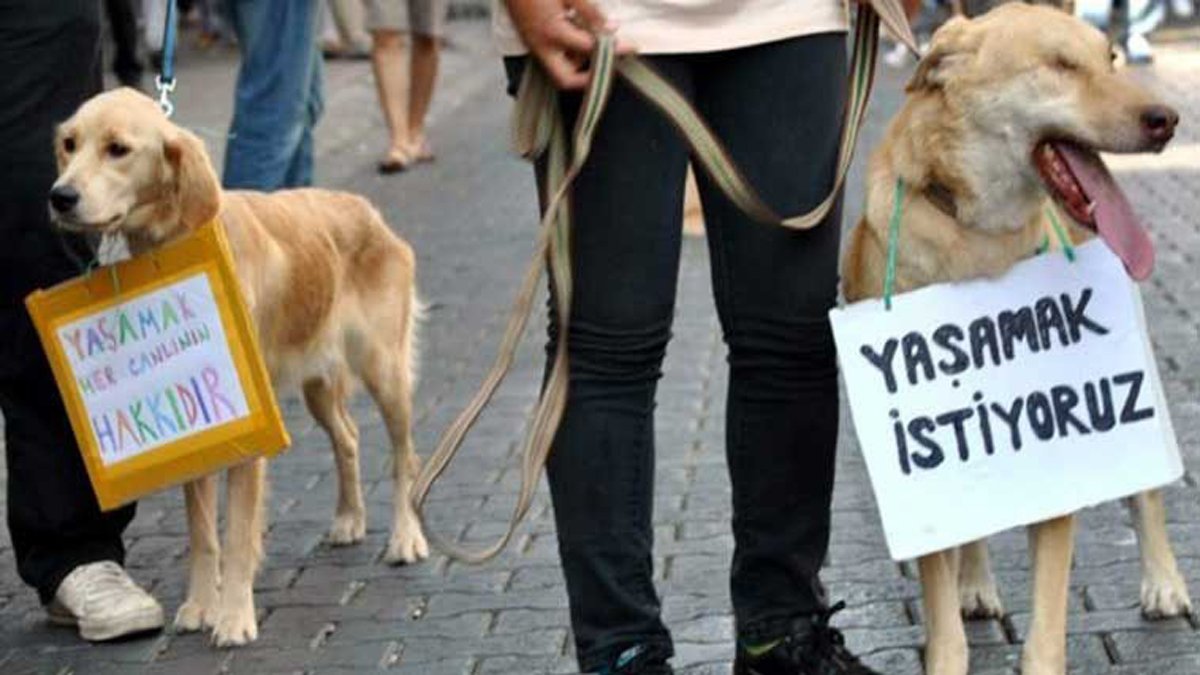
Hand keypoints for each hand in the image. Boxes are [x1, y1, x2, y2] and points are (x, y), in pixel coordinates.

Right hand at [505, 0, 631, 89]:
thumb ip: (591, 14)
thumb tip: (611, 29)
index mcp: (553, 32)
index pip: (589, 50)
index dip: (613, 49)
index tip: (630, 48)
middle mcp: (542, 46)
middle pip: (567, 80)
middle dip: (589, 78)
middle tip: (609, 61)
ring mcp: (535, 46)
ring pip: (560, 70)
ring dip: (580, 63)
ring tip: (595, 41)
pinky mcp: (531, 42)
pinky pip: (553, 58)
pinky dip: (570, 53)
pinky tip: (578, 33)